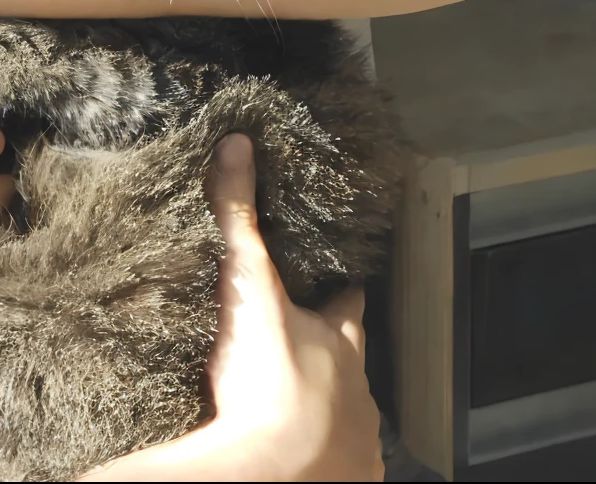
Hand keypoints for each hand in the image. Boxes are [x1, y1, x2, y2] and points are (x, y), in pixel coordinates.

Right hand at [85, 133, 382, 480]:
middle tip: (312, 341)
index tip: (343, 281)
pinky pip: (339, 462)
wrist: (276, 472)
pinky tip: (303, 452)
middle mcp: (358, 388)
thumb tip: (238, 145)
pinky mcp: (345, 476)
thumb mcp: (247, 287)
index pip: (349, 303)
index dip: (344, 291)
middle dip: (336, 350)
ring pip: (349, 412)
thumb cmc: (268, 381)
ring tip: (300, 402)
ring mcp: (356, 438)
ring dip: (330, 404)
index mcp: (339, 340)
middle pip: (352, 360)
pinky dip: (324, 453)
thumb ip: (238, 218)